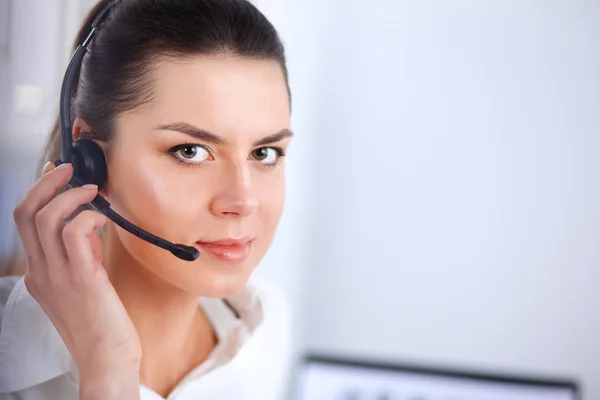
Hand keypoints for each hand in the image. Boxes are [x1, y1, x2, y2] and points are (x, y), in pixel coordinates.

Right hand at [12, 162, 140, 398]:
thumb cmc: (101, 322)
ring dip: (70, 194)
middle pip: (25, 213)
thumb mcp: (83, 284)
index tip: (58, 175)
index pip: (24, 222)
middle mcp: (41, 272)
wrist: (106, 358)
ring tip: (92, 188)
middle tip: (69, 168)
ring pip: (45, 218)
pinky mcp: (81, 278)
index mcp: (39, 273)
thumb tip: (89, 224)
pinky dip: (87, 216)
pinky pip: (75, 233)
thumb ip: (80, 255)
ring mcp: (57, 275)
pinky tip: (102, 217)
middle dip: (46, 183)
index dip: (39, 192)